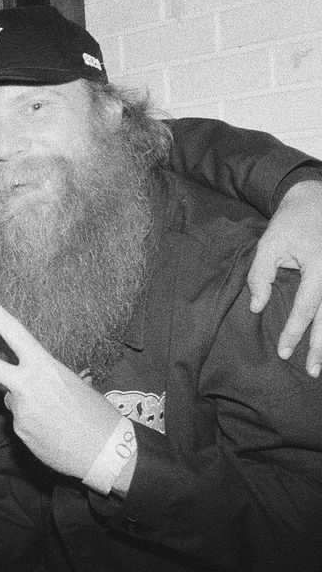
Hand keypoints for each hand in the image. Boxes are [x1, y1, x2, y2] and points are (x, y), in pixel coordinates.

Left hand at [0, 295, 122, 479]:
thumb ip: (44, 381)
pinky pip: (22, 422)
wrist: (107, 453)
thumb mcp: (75, 386)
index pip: (17, 336)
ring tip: (60, 419)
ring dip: (30, 406)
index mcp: (46, 369)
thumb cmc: (98, 415)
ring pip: (15, 401)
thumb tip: (25, 388)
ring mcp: (20, 412)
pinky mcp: (20, 433)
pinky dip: (34, 425)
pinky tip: (55, 432)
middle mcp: (27, 388)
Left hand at [247, 180, 321, 376]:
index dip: (293, 332)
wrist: (315, 199)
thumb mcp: (268, 244)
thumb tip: (256, 307)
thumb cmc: (290, 222)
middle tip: (314, 372)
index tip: (284, 353)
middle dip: (321, 347)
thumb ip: (260, 276)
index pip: (306, 309)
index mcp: (319, 269)